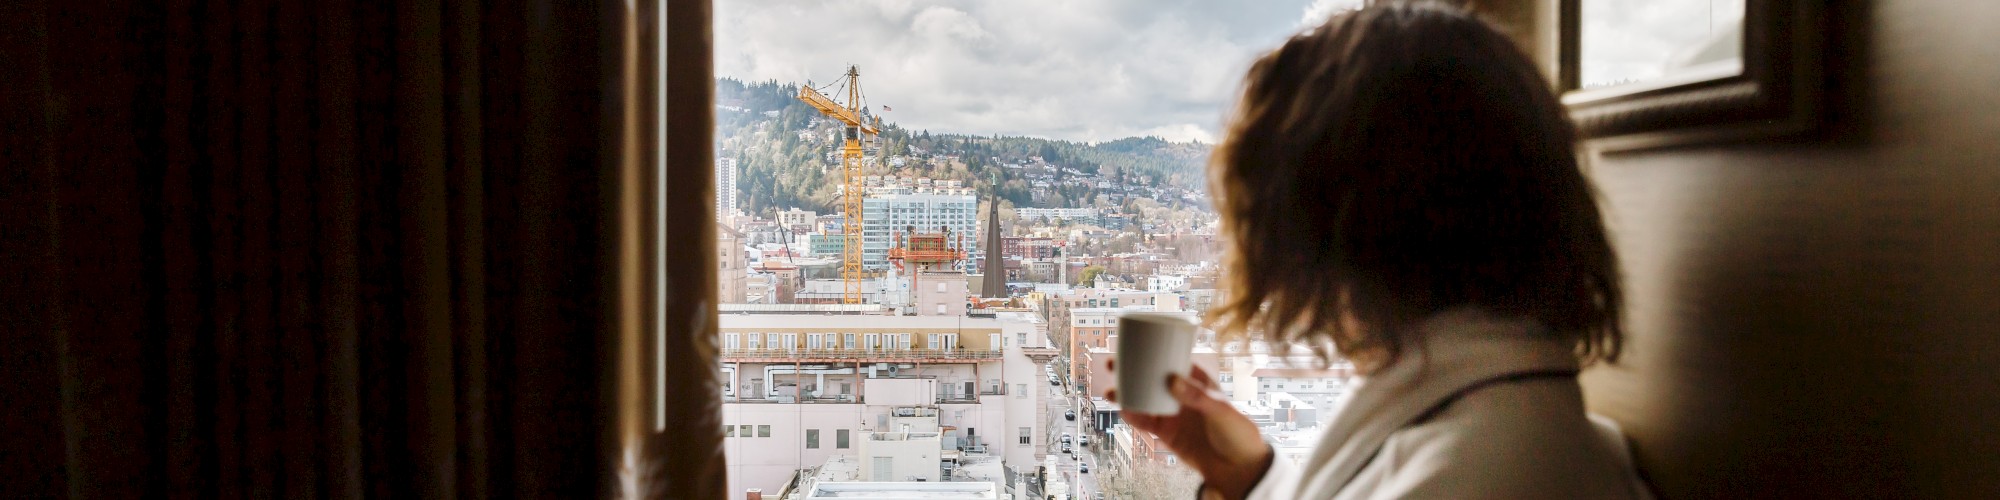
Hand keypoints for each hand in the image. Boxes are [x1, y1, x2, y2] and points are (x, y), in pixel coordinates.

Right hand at [1108, 362, 1271, 499]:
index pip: (1173, 359)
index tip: (1135, 343)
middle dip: (1132, 369)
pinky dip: (1132, 414)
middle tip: (1114, 363)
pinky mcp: (1167, 432)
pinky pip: (1145, 421)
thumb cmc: (1238, 433)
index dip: (1153, 350)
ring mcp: (1173, 412)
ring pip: (1144, 398)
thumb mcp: (1221, 410)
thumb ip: (1197, 396)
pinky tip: (1121, 409)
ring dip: (1126, 392)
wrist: (1238, 468)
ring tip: (1111, 389)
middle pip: (1152, 377)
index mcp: (1198, 380)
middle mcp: (1182, 394)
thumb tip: (1171, 380)